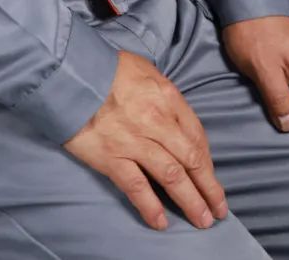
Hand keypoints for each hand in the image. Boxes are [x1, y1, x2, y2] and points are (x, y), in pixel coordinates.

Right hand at [61, 49, 229, 231]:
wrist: (69, 71)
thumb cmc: (106, 67)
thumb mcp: (145, 70)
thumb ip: (164, 95)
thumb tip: (176, 119)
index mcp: (167, 97)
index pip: (196, 134)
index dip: (207, 160)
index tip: (210, 177)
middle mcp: (156, 120)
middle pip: (191, 159)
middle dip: (209, 187)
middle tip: (219, 209)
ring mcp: (135, 141)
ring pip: (172, 176)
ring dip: (190, 201)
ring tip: (202, 220)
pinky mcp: (112, 157)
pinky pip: (137, 187)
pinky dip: (151, 207)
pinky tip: (161, 222)